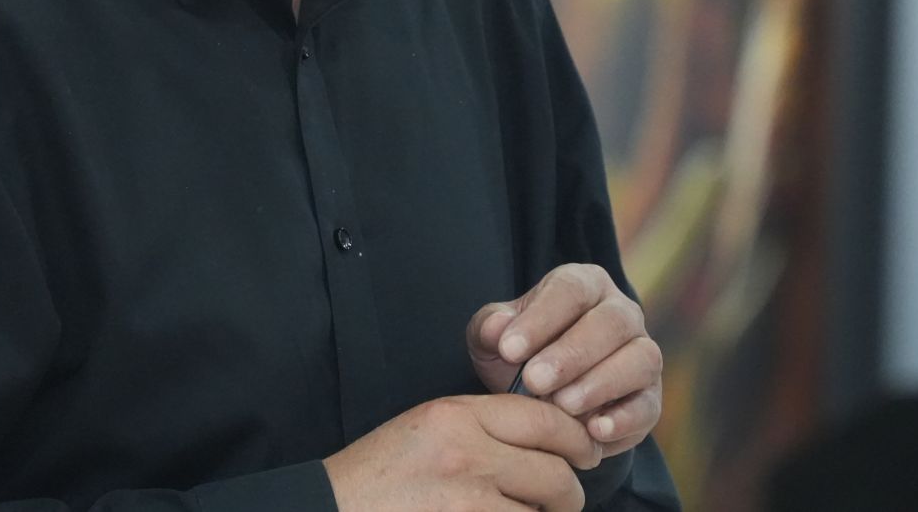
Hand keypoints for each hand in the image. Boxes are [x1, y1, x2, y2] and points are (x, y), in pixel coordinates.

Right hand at [322, 393, 600, 511]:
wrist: (329, 511)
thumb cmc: (377, 479)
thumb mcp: (426, 430)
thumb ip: (482, 427)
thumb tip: (547, 442)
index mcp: (456, 415)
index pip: (544, 418)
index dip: (576, 437)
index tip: (587, 451)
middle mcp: (467, 453)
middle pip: (555, 471)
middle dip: (567, 492)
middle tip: (562, 501)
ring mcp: (470, 501)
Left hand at [466, 263, 662, 458]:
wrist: (542, 398)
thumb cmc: (520, 355)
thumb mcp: (493, 338)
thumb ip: (490, 328)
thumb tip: (497, 328)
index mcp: (584, 284)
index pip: (570, 290)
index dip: (541, 318)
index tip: (508, 349)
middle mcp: (621, 313)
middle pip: (610, 322)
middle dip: (571, 354)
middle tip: (534, 381)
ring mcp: (642, 354)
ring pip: (639, 359)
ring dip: (600, 383)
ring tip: (562, 405)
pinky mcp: (650, 398)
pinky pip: (647, 406)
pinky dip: (624, 420)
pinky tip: (594, 431)